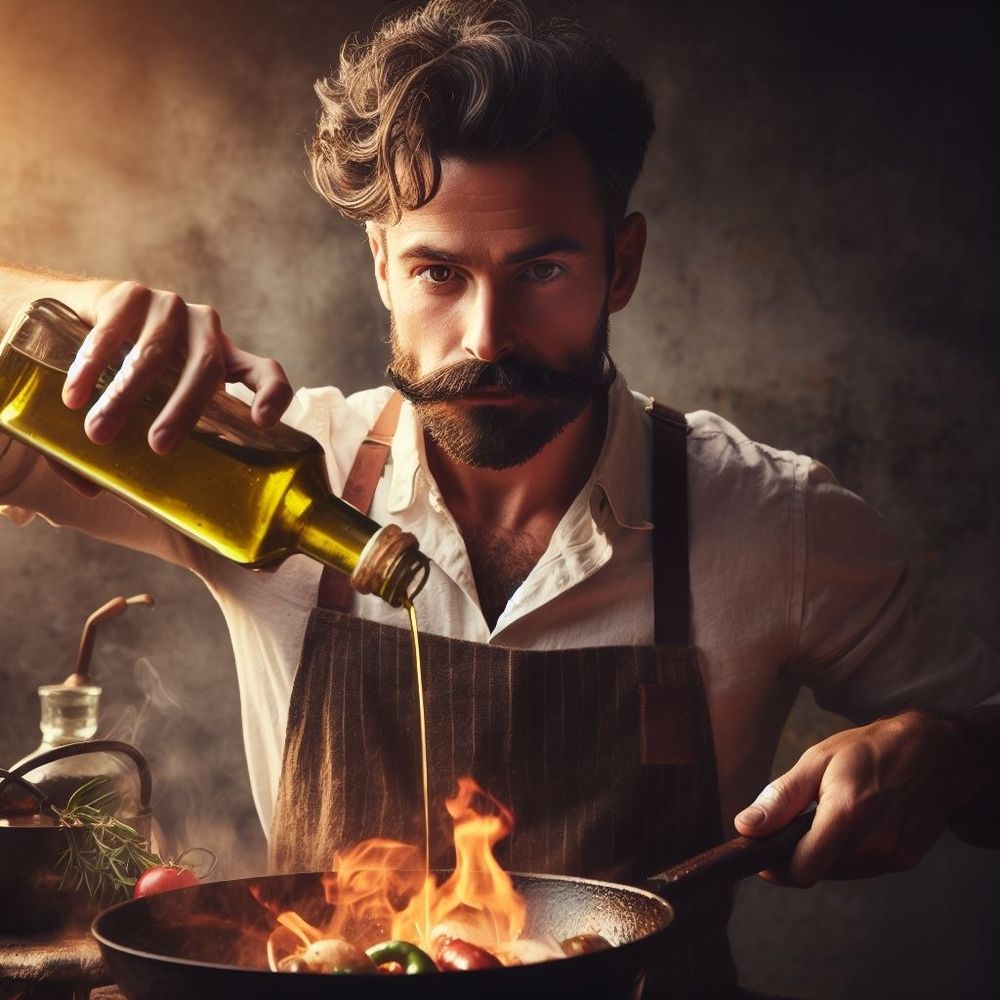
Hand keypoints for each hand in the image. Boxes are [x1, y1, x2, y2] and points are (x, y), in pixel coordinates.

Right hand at [59, 280, 291, 454]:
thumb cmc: (123, 369)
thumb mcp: (144, 402)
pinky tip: (74, 396)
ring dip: (125, 396)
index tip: (263, 422)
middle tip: (159, 447)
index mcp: (223, 359)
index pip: (263, 372)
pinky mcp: (130, 293)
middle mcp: (204, 330)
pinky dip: (91, 367)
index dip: (270, 394)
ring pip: (154, 355)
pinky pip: (112, 334)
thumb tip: (100, 491)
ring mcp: (169, 307)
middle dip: (183, 411)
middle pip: (206, 370)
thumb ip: (132, 440)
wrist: (76, 312)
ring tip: (99, 433)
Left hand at [733, 710, 982, 885]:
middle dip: (798, 853)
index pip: (803, 868)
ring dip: (824, 853)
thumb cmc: (869, 750)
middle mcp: (873, 842)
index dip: (776, 868)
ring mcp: (893, 854)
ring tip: (829, 815)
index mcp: (847, 812)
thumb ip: (781, 798)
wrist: (933, 753)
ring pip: (838, 872)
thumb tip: (746, 826)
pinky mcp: (905, 860)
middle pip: (817, 871)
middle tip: (797, 821)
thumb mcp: (817, 760)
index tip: (763, 855)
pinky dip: (847, 853)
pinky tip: (854, 824)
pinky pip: (861, 868)